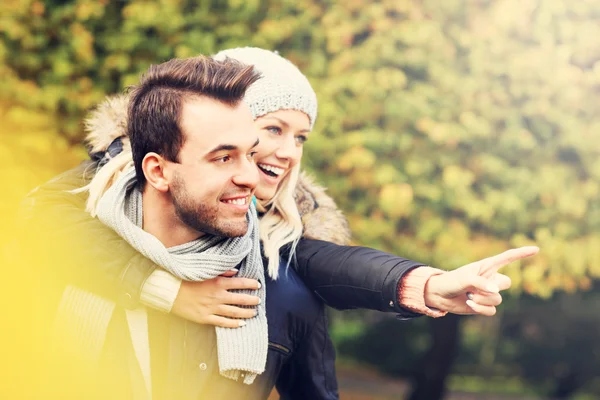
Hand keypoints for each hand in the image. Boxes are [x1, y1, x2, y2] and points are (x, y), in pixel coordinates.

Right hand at [171, 269, 260, 327]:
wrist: (170, 292)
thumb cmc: (187, 279)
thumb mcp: (206, 272)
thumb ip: (222, 272)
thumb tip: (236, 271)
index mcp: (218, 283)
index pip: (241, 283)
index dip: (252, 285)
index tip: (258, 285)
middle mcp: (218, 296)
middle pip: (240, 299)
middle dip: (252, 300)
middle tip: (259, 301)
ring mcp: (212, 308)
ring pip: (234, 312)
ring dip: (246, 313)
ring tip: (254, 313)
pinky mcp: (205, 318)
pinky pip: (222, 322)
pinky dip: (233, 324)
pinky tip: (241, 324)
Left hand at [424, 246, 538, 315]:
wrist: (440, 295)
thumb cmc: (451, 281)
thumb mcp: (464, 278)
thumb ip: (480, 283)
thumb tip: (496, 292)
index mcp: (487, 266)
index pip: (507, 258)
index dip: (521, 253)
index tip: (536, 249)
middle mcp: (490, 279)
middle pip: (506, 283)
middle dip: (493, 287)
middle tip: (475, 287)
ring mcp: (488, 293)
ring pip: (498, 299)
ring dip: (483, 299)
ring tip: (468, 295)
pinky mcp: (484, 306)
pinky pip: (492, 310)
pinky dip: (481, 309)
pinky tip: (469, 304)